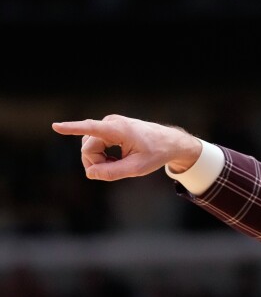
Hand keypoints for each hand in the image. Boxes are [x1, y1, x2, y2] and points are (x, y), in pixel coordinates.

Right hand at [51, 114, 201, 180]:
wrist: (169, 142)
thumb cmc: (156, 154)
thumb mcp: (136, 168)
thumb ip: (112, 173)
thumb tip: (90, 173)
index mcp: (119, 129)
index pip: (91, 128)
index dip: (72, 128)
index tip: (55, 126)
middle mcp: (110, 123)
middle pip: (88, 149)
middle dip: (96, 164)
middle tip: (115, 170)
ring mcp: (108, 124)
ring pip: (90, 148)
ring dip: (100, 160)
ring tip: (118, 164)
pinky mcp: (107, 128)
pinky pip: (95, 145)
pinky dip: (102, 156)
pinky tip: (115, 160)